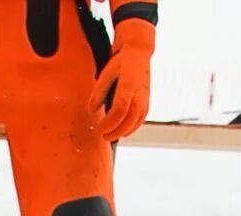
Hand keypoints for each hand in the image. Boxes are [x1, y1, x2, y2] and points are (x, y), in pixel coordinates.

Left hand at [89, 19, 152, 140]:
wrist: (139, 53)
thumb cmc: (121, 62)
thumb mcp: (106, 73)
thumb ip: (98, 92)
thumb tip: (92, 110)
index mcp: (128, 84)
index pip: (120, 109)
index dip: (110, 122)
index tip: (100, 128)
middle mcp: (140, 92)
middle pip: (130, 118)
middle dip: (117, 131)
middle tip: (104, 137)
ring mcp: (145, 96)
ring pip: (138, 120)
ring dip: (125, 131)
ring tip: (112, 137)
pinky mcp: (147, 99)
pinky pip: (142, 117)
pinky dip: (133, 127)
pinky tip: (123, 131)